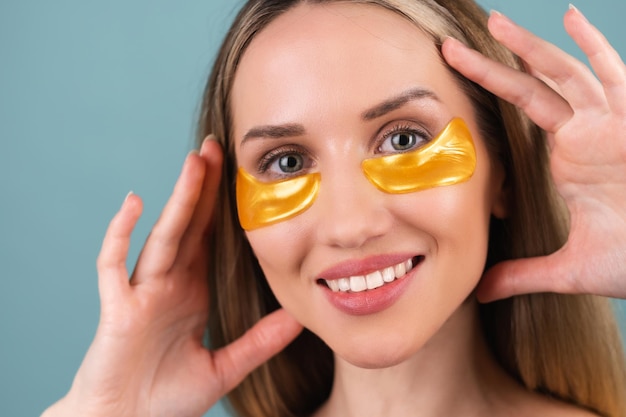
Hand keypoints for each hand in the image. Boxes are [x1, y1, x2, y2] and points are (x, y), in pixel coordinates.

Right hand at [42, 139, 301, 416]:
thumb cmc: (166, 400)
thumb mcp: (225, 367)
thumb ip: (260, 342)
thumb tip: (300, 317)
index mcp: (190, 294)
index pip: (209, 240)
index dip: (223, 210)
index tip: (241, 177)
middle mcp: (166, 285)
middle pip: (188, 227)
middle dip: (203, 188)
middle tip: (218, 147)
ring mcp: (140, 293)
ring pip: (161, 236)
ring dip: (177, 199)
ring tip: (194, 162)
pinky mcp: (117, 309)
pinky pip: (113, 264)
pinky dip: (120, 233)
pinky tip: (136, 203)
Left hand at [442, 7, 625, 300]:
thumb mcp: (567, 268)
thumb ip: (522, 274)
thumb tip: (482, 290)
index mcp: (570, 155)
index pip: (520, 113)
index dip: (489, 94)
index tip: (455, 83)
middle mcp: (587, 132)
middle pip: (532, 86)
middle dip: (494, 62)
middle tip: (451, 45)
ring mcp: (612, 123)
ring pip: (564, 73)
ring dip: (530, 47)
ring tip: (495, 23)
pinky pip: (614, 75)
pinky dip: (594, 48)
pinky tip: (571, 20)